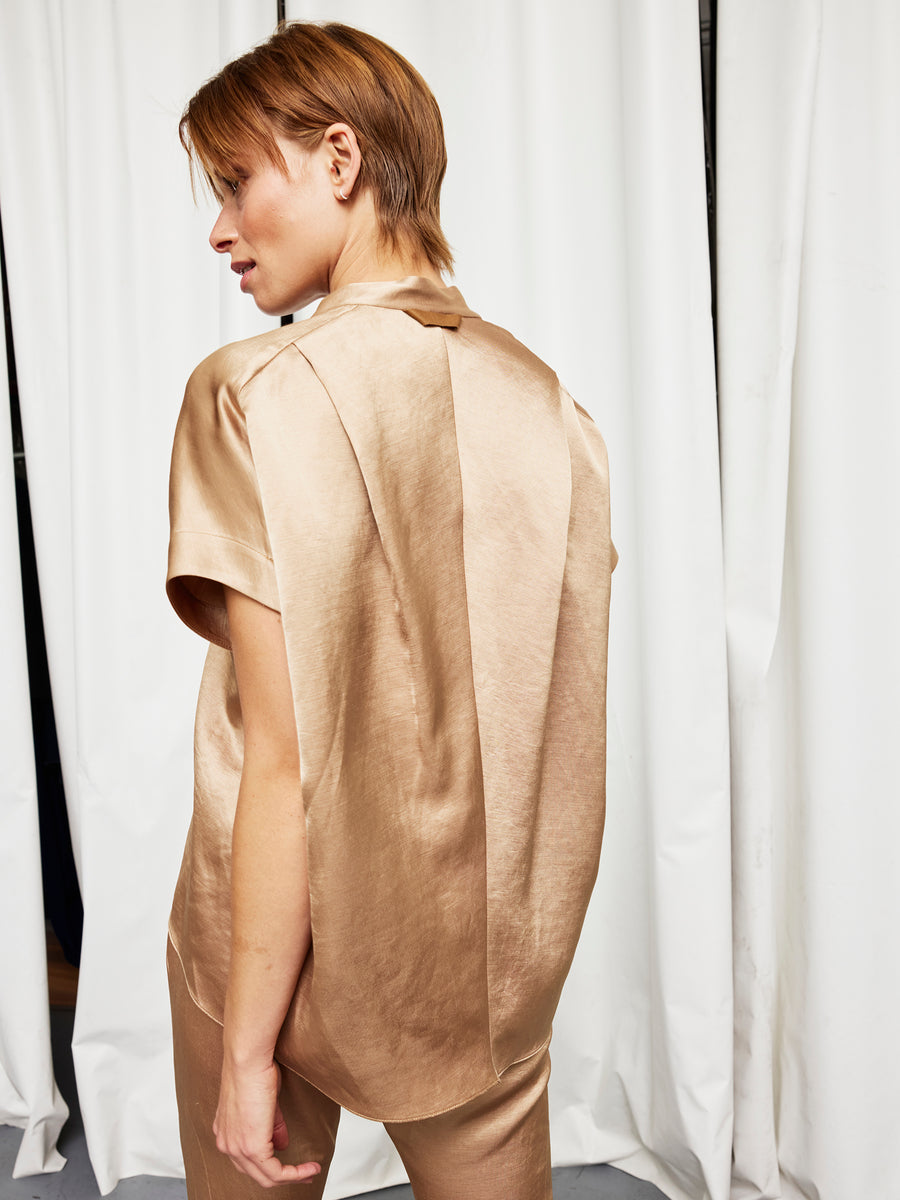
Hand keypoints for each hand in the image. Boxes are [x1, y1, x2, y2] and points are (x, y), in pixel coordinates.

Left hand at [213, 1056, 320, 1188]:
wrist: (247, 1061)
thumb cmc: (254, 1070)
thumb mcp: (264, 1103)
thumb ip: (271, 1127)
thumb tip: (281, 1144)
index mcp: (226, 1132)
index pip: (247, 1160)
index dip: (270, 1164)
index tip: (291, 1164)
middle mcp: (227, 1144)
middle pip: (256, 1174)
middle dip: (283, 1177)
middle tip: (305, 1174)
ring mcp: (236, 1148)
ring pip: (266, 1177)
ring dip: (292, 1176)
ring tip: (311, 1171)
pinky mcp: (251, 1147)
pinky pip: (275, 1172)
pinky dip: (294, 1173)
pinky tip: (309, 1168)